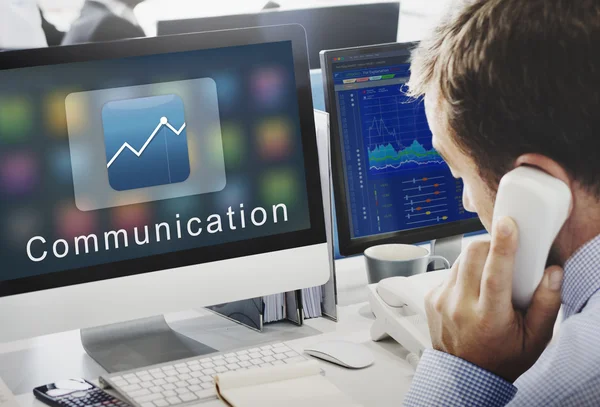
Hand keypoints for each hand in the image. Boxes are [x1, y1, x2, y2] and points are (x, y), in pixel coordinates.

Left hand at [425, 217, 563, 381]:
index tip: (507, 224)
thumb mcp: (534, 339)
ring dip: (476, 259)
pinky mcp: (431, 297)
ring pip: (460, 259)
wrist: (465, 375)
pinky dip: (464, 273)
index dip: (502, 246)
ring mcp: (442, 301)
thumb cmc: (501, 357)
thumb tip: (552, 272)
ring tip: (488, 278)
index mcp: (489, 318)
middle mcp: (460, 307)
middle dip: (490, 244)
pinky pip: (449, 271)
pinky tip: (472, 290)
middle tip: (502, 253)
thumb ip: (546, 305)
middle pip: (472, 255)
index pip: (494, 274)